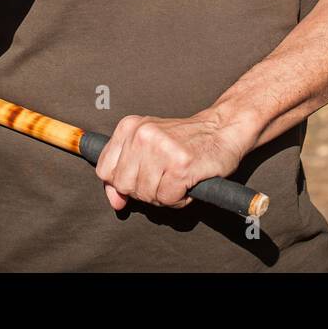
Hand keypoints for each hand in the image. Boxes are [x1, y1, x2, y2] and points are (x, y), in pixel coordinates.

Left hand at [93, 110, 254, 211]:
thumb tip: (116, 202)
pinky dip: (178, 199)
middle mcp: (142, 134)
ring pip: (146, 194)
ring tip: (176, 180)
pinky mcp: (181, 165)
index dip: (120, 184)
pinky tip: (187, 184)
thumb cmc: (184, 142)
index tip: (139, 180)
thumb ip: (124, 173)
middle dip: (143, 191)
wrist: (222, 130)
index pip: (105, 170)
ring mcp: (162, 149)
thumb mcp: (147, 148)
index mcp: (129, 127)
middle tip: (162, 180)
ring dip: (163, 196)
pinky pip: (167, 198)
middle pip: (124, 185)